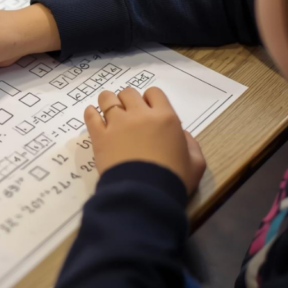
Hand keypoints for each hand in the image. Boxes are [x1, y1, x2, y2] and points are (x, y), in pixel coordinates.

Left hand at [84, 87, 206, 193]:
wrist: (146, 194)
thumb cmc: (174, 179)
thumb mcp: (196, 163)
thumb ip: (191, 145)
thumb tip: (181, 135)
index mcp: (166, 118)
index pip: (154, 93)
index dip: (150, 101)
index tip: (149, 112)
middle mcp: (140, 115)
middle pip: (129, 93)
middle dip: (129, 101)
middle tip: (129, 115)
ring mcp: (117, 124)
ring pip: (108, 99)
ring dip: (109, 102)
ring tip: (109, 112)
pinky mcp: (100, 136)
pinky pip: (91, 116)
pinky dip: (91, 113)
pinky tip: (93, 116)